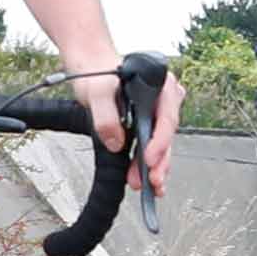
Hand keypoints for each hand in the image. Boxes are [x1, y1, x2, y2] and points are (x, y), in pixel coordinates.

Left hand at [68, 64, 184, 197]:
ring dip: (153, 167)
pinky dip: (145, 164)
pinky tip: (141, 179)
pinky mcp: (146, 125)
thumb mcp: (98, 91)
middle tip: (152, 181)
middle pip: (167, 135)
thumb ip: (106, 114)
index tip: (149, 160)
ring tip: (144, 186)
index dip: (160, 142)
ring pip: (160, 144)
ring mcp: (156, 114)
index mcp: (160, 85)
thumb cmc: (96, 73)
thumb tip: (116, 142)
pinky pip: (150, 146)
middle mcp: (163, 100)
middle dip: (159, 161)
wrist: (89, 69)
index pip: (167, 118)